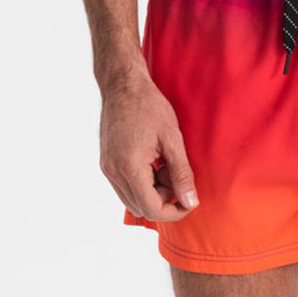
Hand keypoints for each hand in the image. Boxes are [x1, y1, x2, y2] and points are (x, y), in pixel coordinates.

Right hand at [100, 71, 199, 222]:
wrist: (122, 84)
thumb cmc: (148, 106)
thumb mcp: (172, 139)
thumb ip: (182, 174)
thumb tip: (191, 202)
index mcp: (129, 168)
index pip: (152, 209)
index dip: (174, 212)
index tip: (190, 200)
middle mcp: (113, 172)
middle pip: (142, 208)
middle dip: (164, 200)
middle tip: (176, 174)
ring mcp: (107, 169)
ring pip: (132, 200)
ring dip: (153, 192)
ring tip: (165, 165)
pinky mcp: (106, 163)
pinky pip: (125, 187)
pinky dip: (142, 183)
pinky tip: (153, 162)